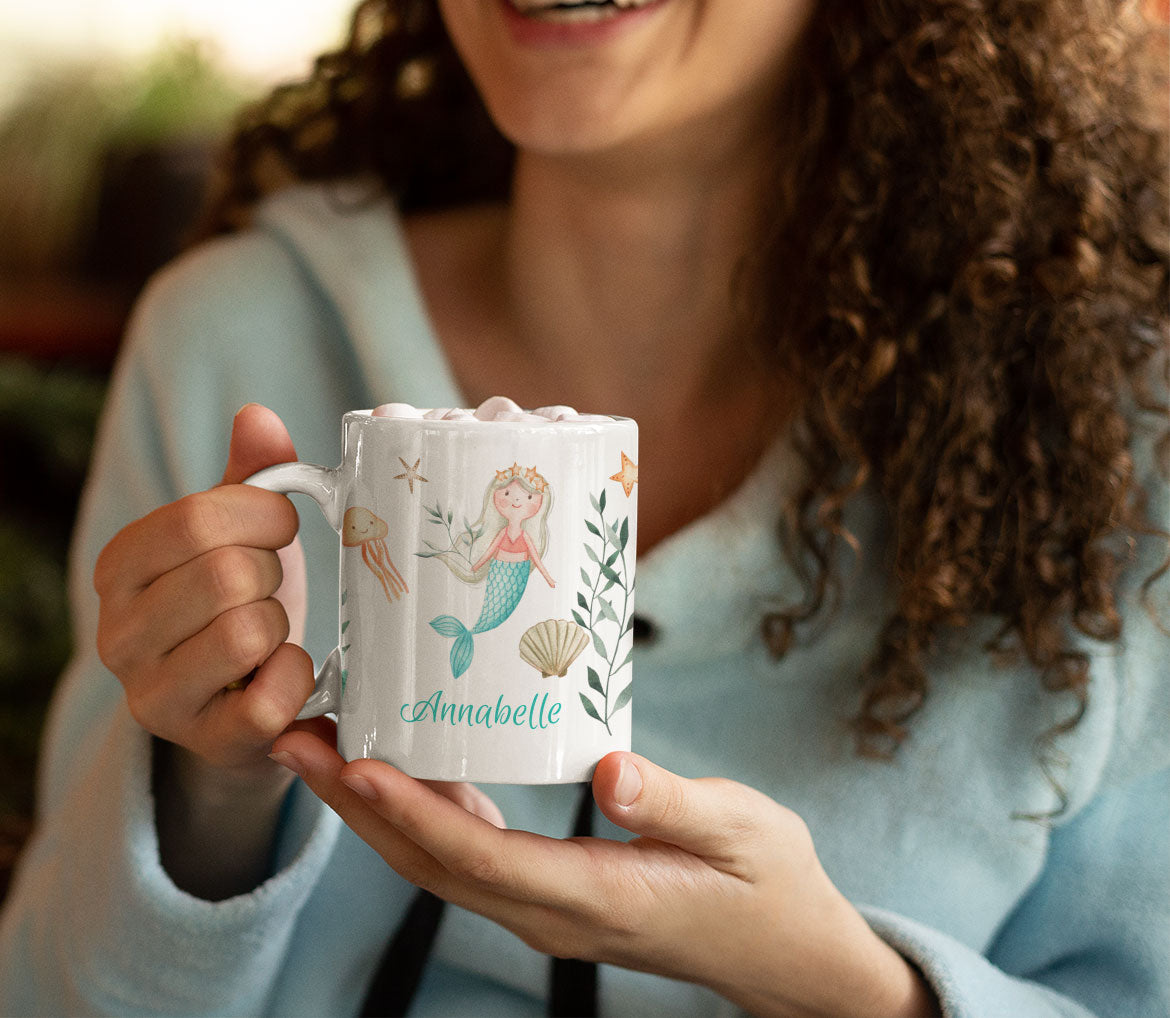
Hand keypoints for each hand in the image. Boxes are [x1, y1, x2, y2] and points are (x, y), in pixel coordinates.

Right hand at [95, 403, 315, 775]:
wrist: (243, 695)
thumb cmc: (243, 596)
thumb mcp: (242, 530)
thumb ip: (252, 473)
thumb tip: (257, 416)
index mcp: (121, 566)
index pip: (198, 520)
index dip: (263, 516)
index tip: (280, 526)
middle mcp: (118, 634)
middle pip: (227, 575)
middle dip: (273, 573)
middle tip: (270, 586)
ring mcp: (154, 696)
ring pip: (248, 634)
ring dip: (283, 625)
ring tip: (271, 631)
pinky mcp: (202, 743)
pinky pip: (268, 701)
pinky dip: (297, 677)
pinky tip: (287, 670)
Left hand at [268, 734, 938, 1017]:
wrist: (787, 953)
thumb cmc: (768, 885)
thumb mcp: (741, 832)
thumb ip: (675, 804)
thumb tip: (610, 769)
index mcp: (594, 897)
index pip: (479, 856)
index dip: (410, 811)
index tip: (353, 764)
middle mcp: (551, 911)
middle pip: (431, 862)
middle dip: (357, 806)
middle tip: (297, 741)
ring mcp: (546, 907)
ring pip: (439, 862)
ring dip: (375, 810)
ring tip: (326, 748)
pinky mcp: (552, 891)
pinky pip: (470, 854)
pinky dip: (423, 812)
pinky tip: (409, 768)